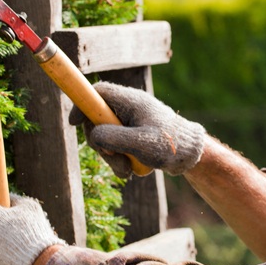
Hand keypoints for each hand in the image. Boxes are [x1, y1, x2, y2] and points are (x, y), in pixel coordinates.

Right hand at [69, 82, 205, 177]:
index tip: (73, 123)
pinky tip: (133, 170)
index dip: (82, 104)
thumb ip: (114, 138)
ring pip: (106, 137)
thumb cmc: (170, 145)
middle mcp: (128, 109)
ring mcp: (130, 123)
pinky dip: (120, 160)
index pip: (98, 93)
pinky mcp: (133, 136)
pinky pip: (116, 147)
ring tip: (127, 171)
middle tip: (110, 157)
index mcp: (131, 101)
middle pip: (97, 120)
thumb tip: (93, 135)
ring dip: (111, 157)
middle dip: (99, 143)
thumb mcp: (141, 143)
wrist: (192, 155)